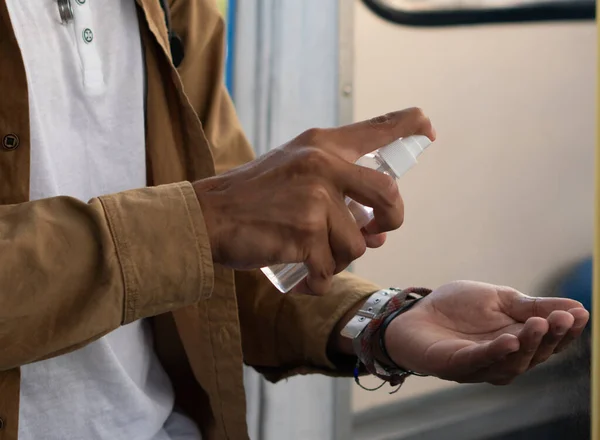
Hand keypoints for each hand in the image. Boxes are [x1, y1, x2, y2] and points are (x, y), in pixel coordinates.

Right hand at [194, 108, 435, 294]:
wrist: (207, 216)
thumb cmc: (251, 197)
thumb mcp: (293, 172)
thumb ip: (336, 194)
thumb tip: (379, 234)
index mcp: (321, 145)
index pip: (375, 128)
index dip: (407, 126)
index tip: (427, 127)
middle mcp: (323, 165)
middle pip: (389, 196)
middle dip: (391, 222)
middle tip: (376, 233)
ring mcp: (316, 200)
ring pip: (357, 245)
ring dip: (338, 259)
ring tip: (310, 255)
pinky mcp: (305, 234)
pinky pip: (330, 270)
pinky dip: (318, 281)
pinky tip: (302, 277)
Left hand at [383, 281, 588, 384]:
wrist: (415, 314)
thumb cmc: (456, 308)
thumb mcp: (498, 298)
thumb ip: (532, 305)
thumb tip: (577, 306)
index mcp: (518, 341)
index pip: (549, 341)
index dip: (566, 330)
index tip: (581, 313)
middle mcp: (504, 359)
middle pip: (535, 354)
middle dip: (551, 336)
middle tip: (563, 318)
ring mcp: (480, 366)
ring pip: (512, 361)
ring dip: (528, 343)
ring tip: (539, 324)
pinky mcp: (455, 365)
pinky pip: (478, 361)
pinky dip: (495, 352)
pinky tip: (510, 340)